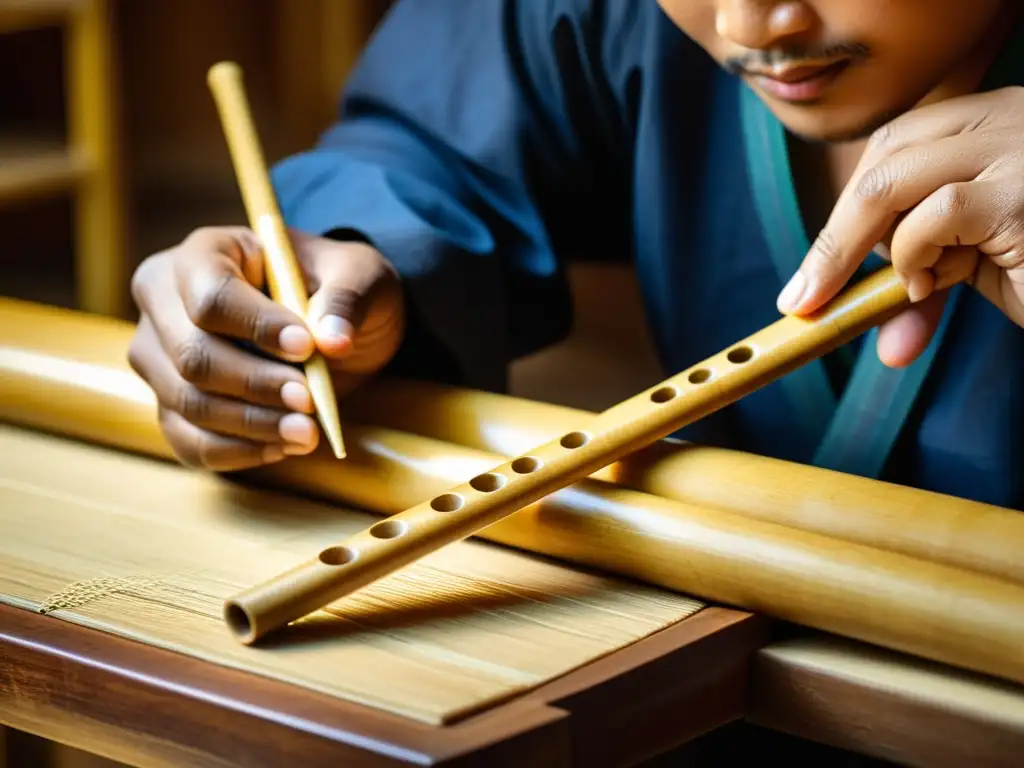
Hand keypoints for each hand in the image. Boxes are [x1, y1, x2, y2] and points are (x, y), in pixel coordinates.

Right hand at [128, 226, 403, 470]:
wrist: (326, 327)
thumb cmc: (335, 287)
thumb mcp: (360, 276)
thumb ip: (349, 298)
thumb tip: (334, 340)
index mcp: (206, 252)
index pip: (211, 295)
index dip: (256, 327)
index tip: (306, 348)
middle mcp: (164, 299)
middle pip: (191, 355)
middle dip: (255, 385)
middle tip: (309, 402)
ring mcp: (159, 355)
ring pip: (188, 402)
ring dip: (251, 425)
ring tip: (307, 433)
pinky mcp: (170, 402)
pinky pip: (187, 439)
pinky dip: (236, 451)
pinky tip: (281, 447)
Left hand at [777, 86, 1023, 366]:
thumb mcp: (974, 265)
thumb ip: (919, 278)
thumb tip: (863, 334)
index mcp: (993, 122)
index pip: (897, 140)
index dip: (849, 200)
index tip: (817, 263)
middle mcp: (1008, 119)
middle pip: (884, 155)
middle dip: (836, 232)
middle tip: (808, 296)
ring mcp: (1017, 149)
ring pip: (893, 180)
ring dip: (866, 250)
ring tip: (906, 289)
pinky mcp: (1021, 193)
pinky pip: (932, 216)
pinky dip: (913, 257)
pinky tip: (937, 282)